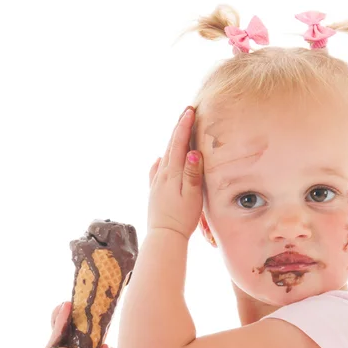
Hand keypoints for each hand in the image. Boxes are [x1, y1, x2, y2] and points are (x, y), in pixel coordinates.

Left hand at [147, 106, 203, 239]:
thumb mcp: (192, 196)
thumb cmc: (182, 219)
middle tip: (186, 113)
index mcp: (173, 173)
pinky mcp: (154, 192)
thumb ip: (192, 174)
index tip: (190, 110)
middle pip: (171, 146)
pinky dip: (161, 161)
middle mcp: (162, 175)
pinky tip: (160, 160)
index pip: (179, 143)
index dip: (184, 126)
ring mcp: (157, 183)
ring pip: (165, 156)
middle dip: (179, 128)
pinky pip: (157, 171)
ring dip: (172, 142)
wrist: (164, 236)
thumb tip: (193, 152)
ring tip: (178, 131)